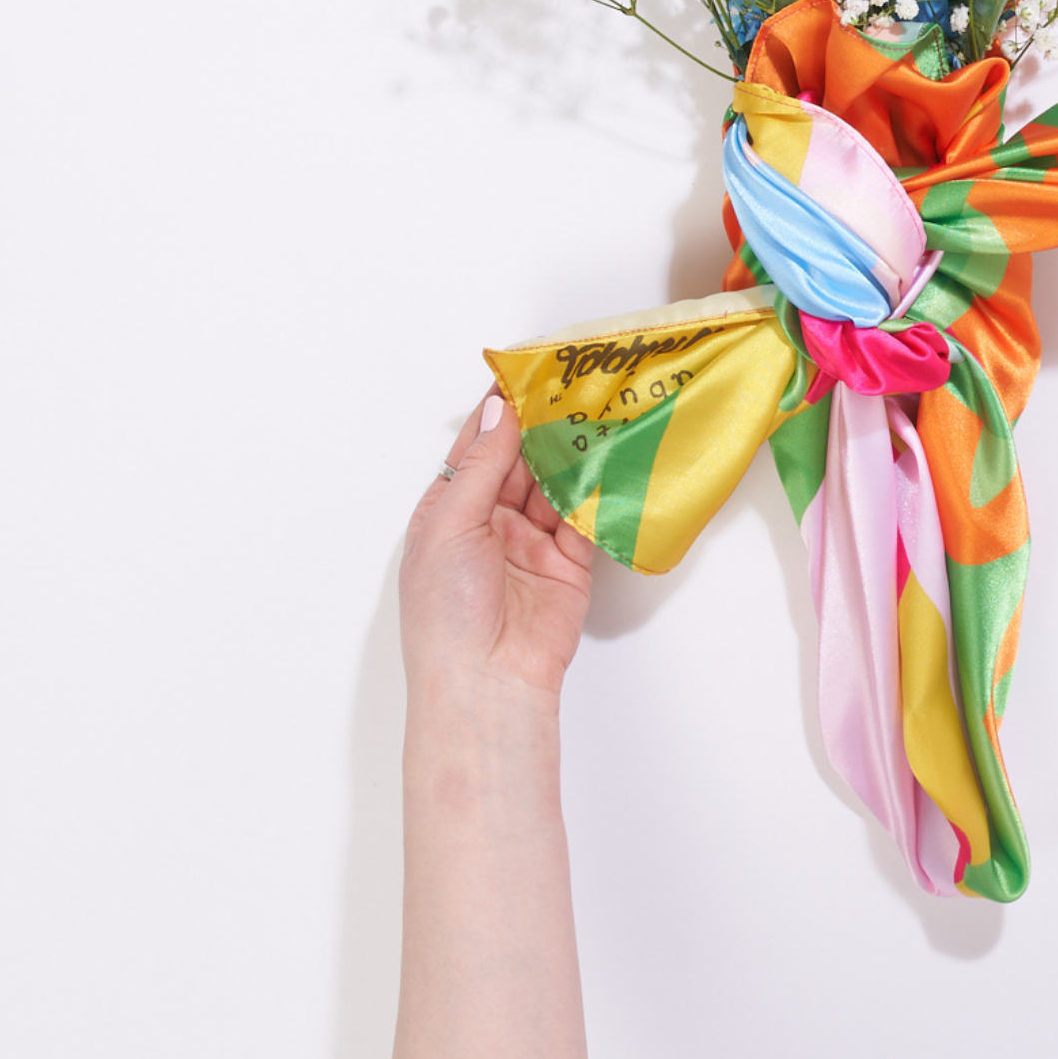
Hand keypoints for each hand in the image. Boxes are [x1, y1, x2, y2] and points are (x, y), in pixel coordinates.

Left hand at [399, 394, 593, 708]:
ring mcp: (529, 545)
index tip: (526, 376)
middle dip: (543, 427)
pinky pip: (585, 518)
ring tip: (597, 412)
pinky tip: (610, 460)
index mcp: (447, 513)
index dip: (499, 414)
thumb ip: (481, 466)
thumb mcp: (450, 525)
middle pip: (519, 462)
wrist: (487, 683)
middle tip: (572, 386)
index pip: (475, 450)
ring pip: (554, 485)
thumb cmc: (448, 613)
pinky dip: (598, 491)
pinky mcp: (568, 565)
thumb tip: (498, 412)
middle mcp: (488, 524)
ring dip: (572, 454)